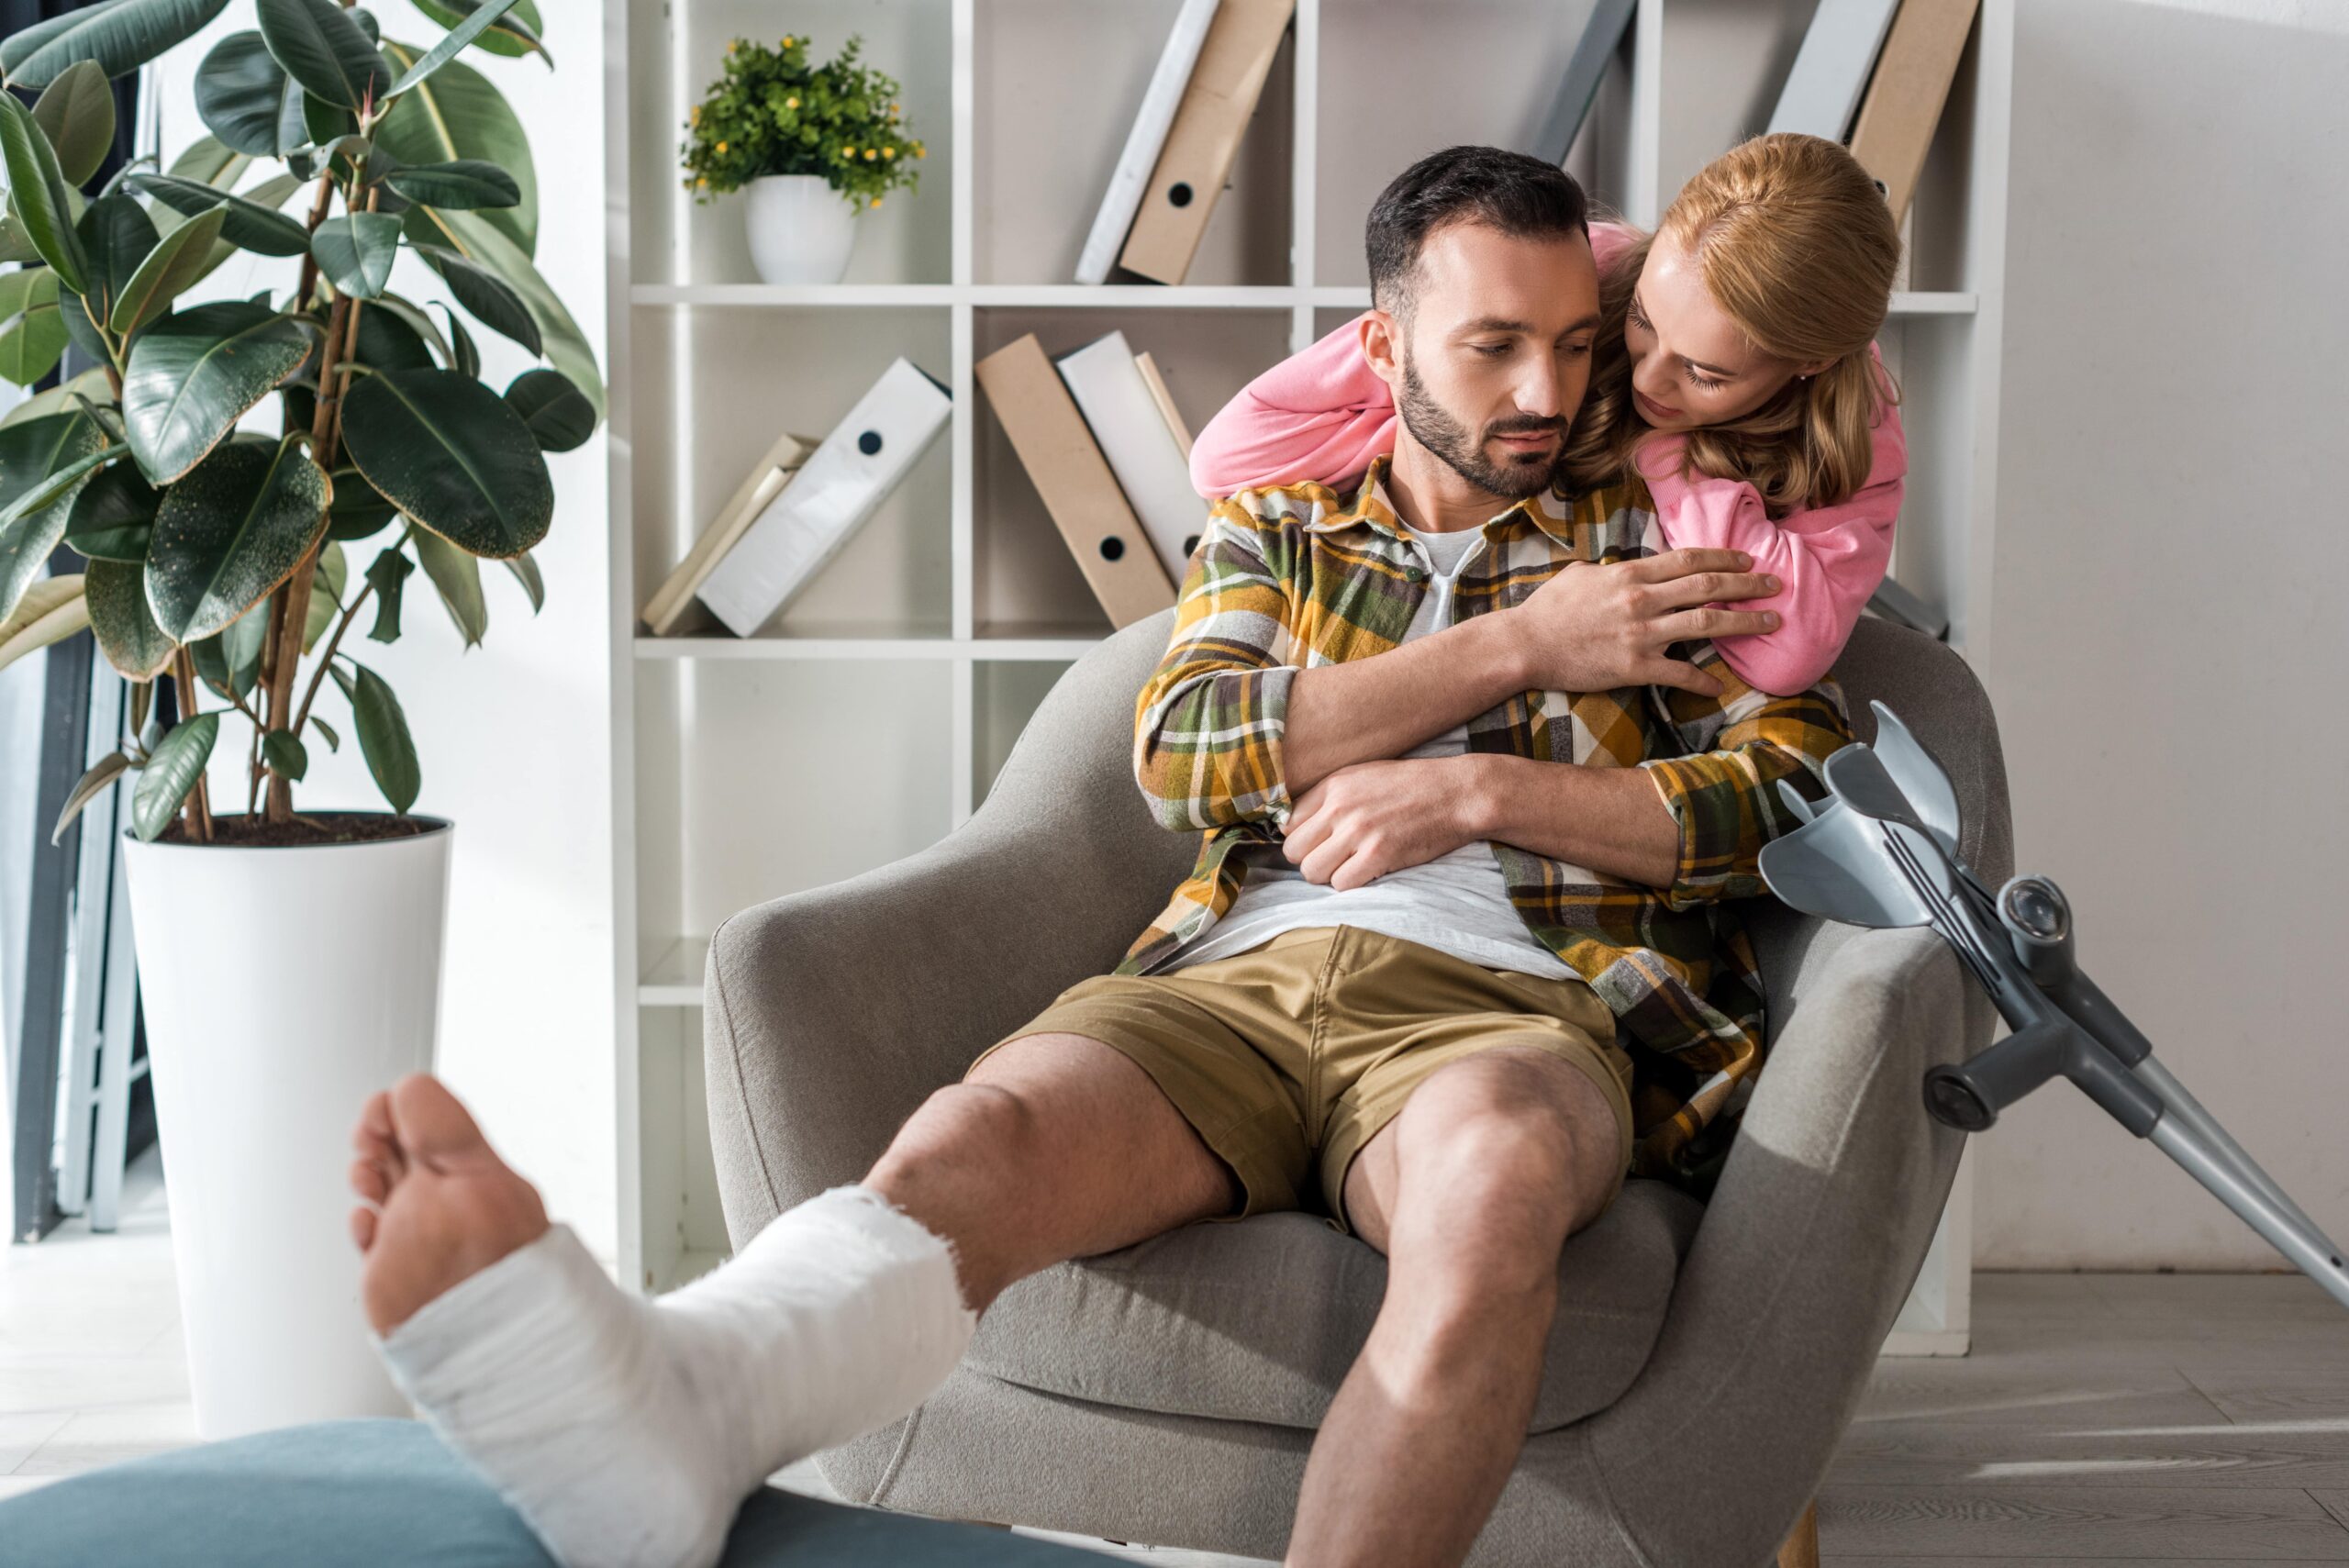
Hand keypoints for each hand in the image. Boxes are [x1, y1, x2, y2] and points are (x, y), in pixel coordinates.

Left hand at [1281, 757, 1480, 889]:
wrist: (1457, 793)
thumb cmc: (1412, 786)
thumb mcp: (1364, 776)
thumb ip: (1328, 797)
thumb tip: (1292, 825)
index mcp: (1333, 785)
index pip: (1287, 823)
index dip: (1302, 838)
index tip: (1320, 843)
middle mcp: (1340, 806)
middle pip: (1293, 851)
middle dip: (1310, 860)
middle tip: (1334, 860)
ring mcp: (1358, 831)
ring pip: (1312, 871)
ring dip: (1328, 876)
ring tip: (1351, 867)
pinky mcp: (1378, 854)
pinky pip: (1341, 884)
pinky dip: (1351, 884)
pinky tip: (1368, 872)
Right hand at [1509, 548, 1781, 696]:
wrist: (1525, 644)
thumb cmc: (1548, 608)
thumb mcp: (1581, 573)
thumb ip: (1613, 568)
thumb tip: (1630, 567)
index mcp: (1631, 573)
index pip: (1690, 559)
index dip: (1725, 558)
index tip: (1748, 561)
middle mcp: (1643, 600)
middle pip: (1709, 587)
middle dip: (1749, 585)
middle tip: (1776, 585)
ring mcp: (1642, 634)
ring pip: (1706, 624)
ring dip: (1744, 622)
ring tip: (1771, 621)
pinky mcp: (1634, 667)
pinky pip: (1679, 674)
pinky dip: (1703, 681)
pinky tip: (1720, 686)